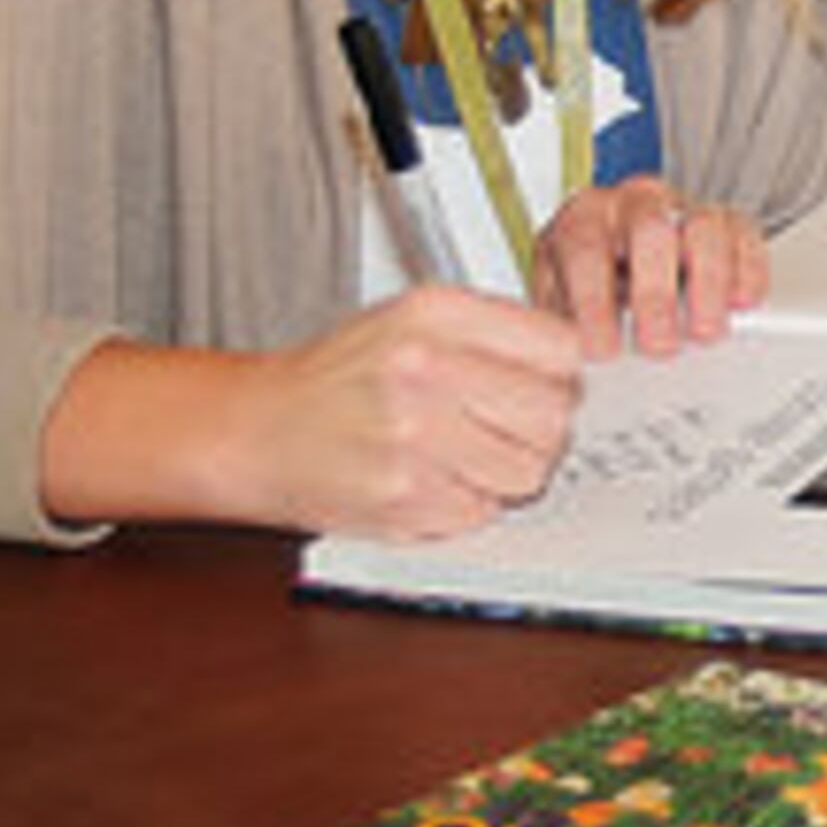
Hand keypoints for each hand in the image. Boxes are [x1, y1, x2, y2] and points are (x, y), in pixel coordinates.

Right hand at [234, 287, 585, 540]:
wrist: (252, 430)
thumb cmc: (336, 377)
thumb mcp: (410, 318)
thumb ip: (492, 331)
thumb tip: (574, 364)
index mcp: (436, 314)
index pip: (561, 349)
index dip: (558, 374)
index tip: (537, 384)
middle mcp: (425, 369)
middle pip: (555, 414)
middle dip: (538, 428)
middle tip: (501, 428)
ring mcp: (414, 438)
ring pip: (529, 471)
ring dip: (505, 472)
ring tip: (461, 455)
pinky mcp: (402, 498)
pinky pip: (482, 512)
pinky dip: (464, 504)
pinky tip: (426, 480)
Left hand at [534, 175, 769, 359]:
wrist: (619, 264)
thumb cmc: (590, 285)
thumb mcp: (562, 301)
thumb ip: (565, 322)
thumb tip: (572, 358)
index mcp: (584, 219)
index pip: (585, 249)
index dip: (594, 303)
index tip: (603, 350)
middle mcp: (635, 204)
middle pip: (651, 231)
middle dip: (657, 295)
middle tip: (660, 345)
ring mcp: (685, 208)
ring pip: (705, 229)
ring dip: (708, 285)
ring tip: (705, 331)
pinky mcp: (727, 222)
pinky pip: (746, 236)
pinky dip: (747, 273)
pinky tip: (741, 304)